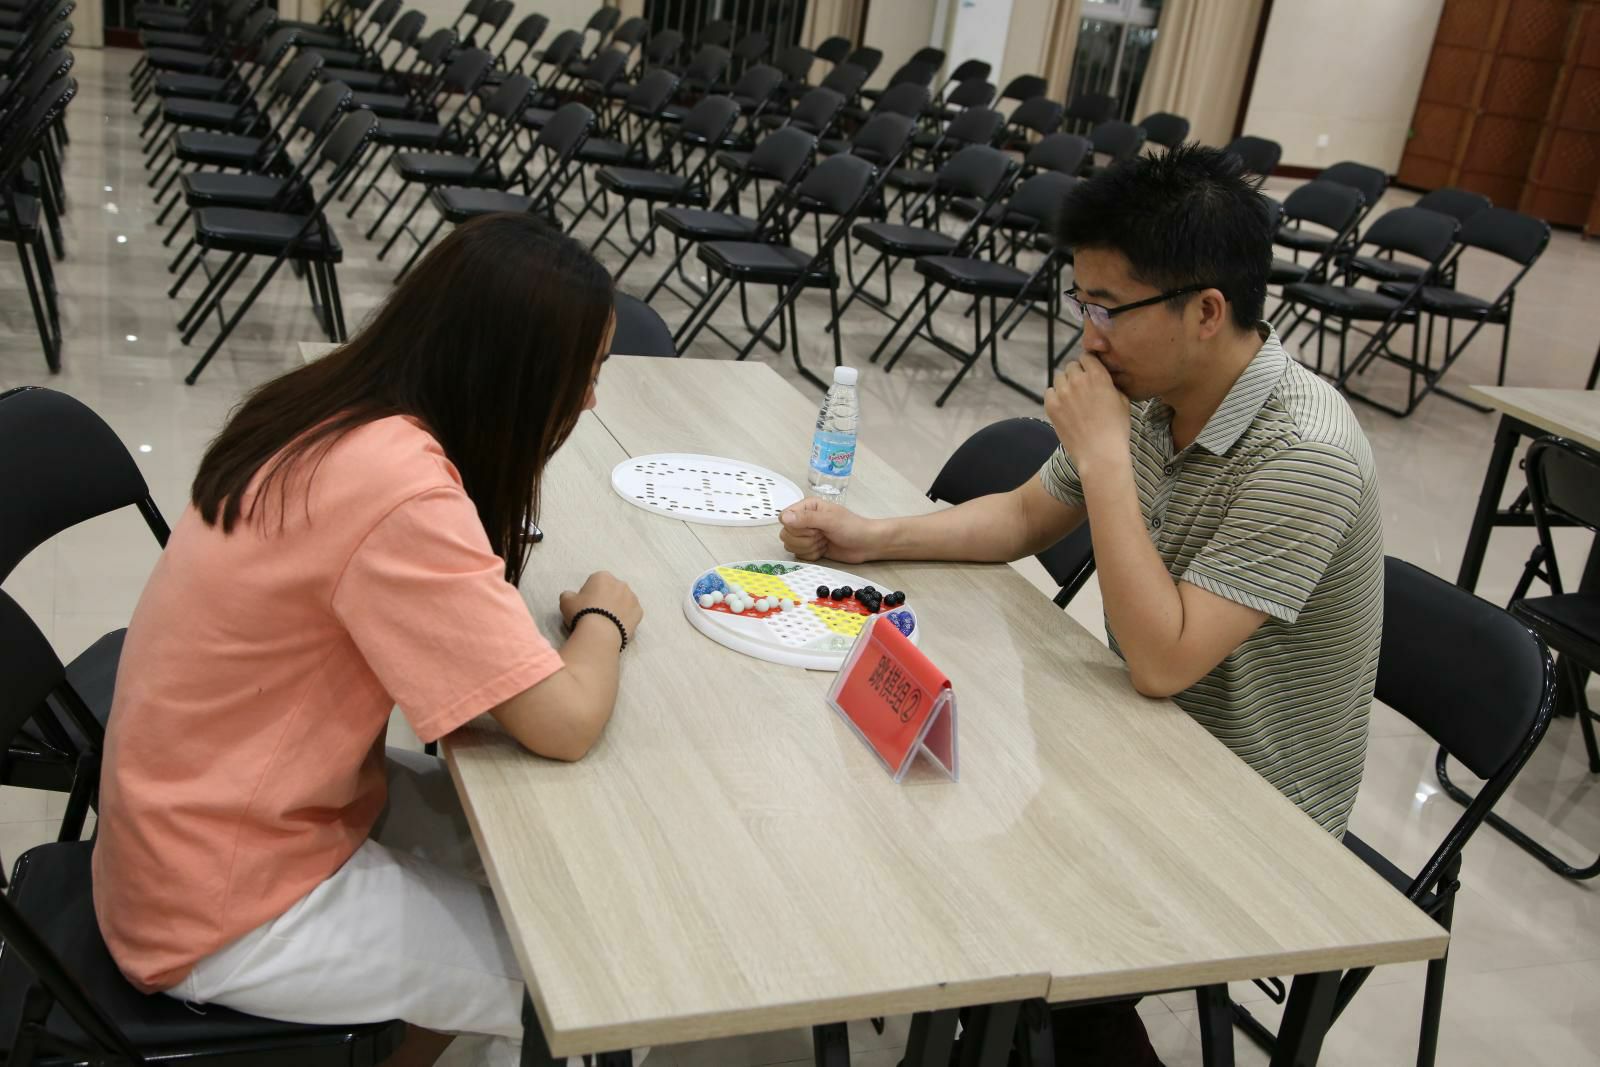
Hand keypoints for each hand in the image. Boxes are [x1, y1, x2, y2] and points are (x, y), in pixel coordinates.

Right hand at [560, 571, 642, 636]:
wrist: (600, 633)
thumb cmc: (581, 613)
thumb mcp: (566, 602)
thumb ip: (568, 595)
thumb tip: (570, 596)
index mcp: (603, 576)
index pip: (595, 582)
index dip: (589, 594)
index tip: (585, 606)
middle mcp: (620, 583)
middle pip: (611, 590)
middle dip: (605, 599)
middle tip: (596, 614)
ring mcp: (632, 598)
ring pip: (623, 601)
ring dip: (617, 608)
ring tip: (607, 622)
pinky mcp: (639, 612)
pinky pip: (631, 613)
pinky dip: (626, 619)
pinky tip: (616, 627)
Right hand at [779, 497, 879, 563]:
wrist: (866, 544)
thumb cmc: (852, 527)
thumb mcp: (830, 520)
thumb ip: (806, 519)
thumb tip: (784, 518)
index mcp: (807, 507)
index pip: (784, 517)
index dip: (795, 527)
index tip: (813, 528)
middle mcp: (804, 520)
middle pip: (786, 534)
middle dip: (805, 539)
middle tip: (822, 535)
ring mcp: (806, 535)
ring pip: (791, 546)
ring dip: (808, 548)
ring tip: (824, 542)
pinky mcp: (810, 548)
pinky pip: (799, 555)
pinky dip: (812, 555)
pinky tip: (824, 549)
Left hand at [1043, 355, 1131, 483]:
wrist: (1100, 453)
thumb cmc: (1116, 429)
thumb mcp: (1123, 401)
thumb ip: (1111, 384)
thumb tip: (1104, 379)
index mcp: (1098, 376)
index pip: (1087, 356)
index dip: (1088, 364)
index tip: (1089, 372)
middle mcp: (1078, 380)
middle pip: (1071, 366)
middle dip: (1076, 374)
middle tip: (1081, 388)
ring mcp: (1063, 393)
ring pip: (1059, 377)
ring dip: (1065, 384)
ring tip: (1072, 398)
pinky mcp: (1051, 406)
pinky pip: (1049, 392)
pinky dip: (1055, 396)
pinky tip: (1064, 406)